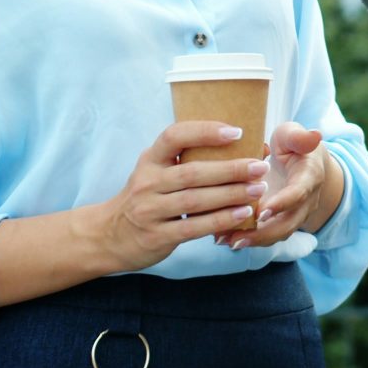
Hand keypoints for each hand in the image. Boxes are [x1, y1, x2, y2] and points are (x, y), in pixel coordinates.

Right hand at [93, 121, 269, 272]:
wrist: (108, 236)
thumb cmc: (145, 197)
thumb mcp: (155, 172)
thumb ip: (185, 161)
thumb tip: (238, 145)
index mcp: (149, 160)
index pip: (174, 136)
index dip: (205, 131)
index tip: (236, 131)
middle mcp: (147, 182)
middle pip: (193, 172)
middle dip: (230, 169)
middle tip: (259, 166)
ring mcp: (150, 210)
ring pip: (195, 200)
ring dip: (231, 194)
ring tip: (258, 189)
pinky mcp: (156, 236)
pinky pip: (193, 227)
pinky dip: (220, 220)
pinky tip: (242, 214)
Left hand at [215, 122, 343, 249]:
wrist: (305, 163)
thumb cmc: (293, 145)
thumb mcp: (293, 135)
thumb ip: (299, 136)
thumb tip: (314, 134)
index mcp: (309, 177)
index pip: (298, 194)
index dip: (281, 204)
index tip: (260, 212)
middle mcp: (305, 202)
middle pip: (288, 223)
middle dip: (262, 233)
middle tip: (237, 237)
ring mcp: (294, 215)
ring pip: (277, 234)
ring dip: (252, 240)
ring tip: (225, 241)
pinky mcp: (280, 221)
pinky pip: (267, 235)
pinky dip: (246, 238)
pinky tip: (223, 238)